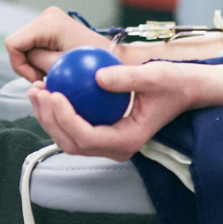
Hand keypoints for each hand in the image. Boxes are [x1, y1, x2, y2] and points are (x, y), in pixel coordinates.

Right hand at [4, 7, 112, 81]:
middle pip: (18, 44)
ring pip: (24, 45)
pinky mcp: (51, 24)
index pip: (13, 43)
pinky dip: (40, 57)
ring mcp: (49, 18)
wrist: (112, 58)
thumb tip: (23, 58)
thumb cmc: (91, 66)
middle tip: (47, 76)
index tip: (37, 78)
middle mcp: (46, 15)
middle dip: (28, 64)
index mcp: (48, 22)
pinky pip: (33, 43)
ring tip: (53, 70)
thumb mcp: (58, 66)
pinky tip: (53, 64)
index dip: (19, 65)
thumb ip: (36, 60)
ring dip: (34, 61)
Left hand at [27, 61, 216, 160]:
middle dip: (49, 118)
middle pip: (71, 142)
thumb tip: (97, 77)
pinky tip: (49, 89)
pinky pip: (74, 127)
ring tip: (37, 89)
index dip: (65, 119)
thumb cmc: (174, 83)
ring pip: (68, 138)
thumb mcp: (155, 75)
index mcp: (128, 141)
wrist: (185, 90)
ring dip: (48, 116)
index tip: (54, 94)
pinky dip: (58, 112)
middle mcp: (116, 148)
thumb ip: (127, 78)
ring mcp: (108, 143)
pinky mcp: (103, 133)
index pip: (87, 138)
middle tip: (38, 90)